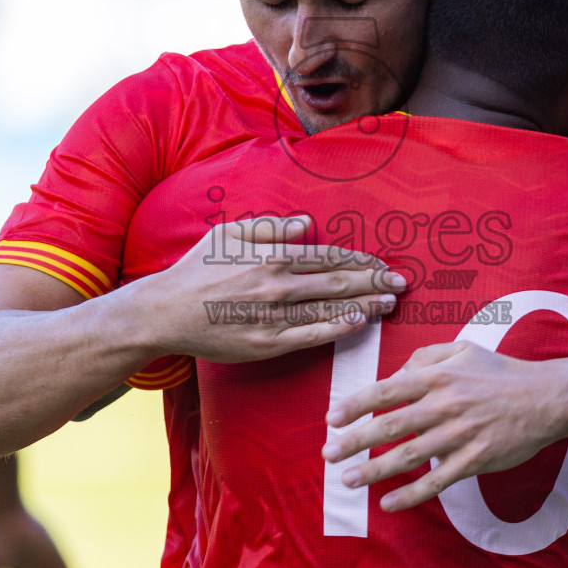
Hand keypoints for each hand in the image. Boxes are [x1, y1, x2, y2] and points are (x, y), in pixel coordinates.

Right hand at [140, 215, 404, 363]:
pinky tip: (358, 323)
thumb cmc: (195, 270)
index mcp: (271, 256)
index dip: (359, 260)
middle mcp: (277, 284)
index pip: (328, 257)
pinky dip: (335, 328)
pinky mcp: (265, 342)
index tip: (382, 263)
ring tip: (390, 302)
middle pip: (337, 282)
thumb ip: (269, 227)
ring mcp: (272, 315)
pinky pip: (308, 334)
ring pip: (328, 308)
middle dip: (373, 281)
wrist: (164, 312)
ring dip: (364, 304)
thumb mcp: (229, 235)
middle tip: (403, 283)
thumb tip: (306, 224)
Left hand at [322, 342, 567, 511]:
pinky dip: (412, 494)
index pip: (386, 390)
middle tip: (328, 454)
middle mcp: (445, 405)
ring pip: (409, 455)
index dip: (355, 405)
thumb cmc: (500, 373)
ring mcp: (460, 435)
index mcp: (438, 377)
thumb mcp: (462, 349)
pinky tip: (388, 503)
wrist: (546, 398)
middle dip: (354, 441)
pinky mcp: (476, 460)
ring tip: (348, 480)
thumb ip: (424, 358)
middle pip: (390, 425)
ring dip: (375, 469)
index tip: (331, 419)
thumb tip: (394, 374)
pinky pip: (437, 481)